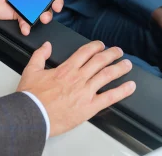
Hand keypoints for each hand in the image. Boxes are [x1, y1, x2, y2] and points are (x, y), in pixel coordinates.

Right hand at [17, 41, 134, 136]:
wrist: (32, 115)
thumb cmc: (31, 97)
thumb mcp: (31, 71)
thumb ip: (40, 55)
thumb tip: (46, 45)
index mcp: (66, 69)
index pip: (85, 52)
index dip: (95, 46)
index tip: (101, 45)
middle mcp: (78, 78)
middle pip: (100, 61)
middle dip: (111, 54)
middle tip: (118, 52)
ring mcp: (85, 92)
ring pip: (107, 76)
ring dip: (119, 68)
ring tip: (128, 65)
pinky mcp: (89, 107)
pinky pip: (110, 97)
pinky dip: (122, 91)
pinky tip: (130, 87)